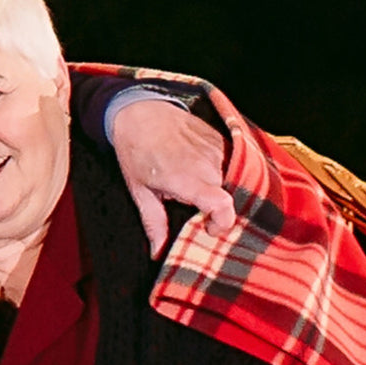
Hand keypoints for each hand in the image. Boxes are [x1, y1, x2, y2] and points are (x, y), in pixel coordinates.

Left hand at [110, 100, 235, 257]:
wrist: (141, 112)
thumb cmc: (137, 152)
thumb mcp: (139, 192)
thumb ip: (153, 223)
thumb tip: (157, 252)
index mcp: (187, 179)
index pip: (222, 205)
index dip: (222, 223)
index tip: (209, 229)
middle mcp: (207, 164)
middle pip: (227, 197)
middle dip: (214, 210)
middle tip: (194, 212)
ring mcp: (217, 149)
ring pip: (228, 181)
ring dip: (216, 189)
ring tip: (192, 188)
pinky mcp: (220, 139)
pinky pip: (228, 164)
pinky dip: (217, 173)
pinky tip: (198, 171)